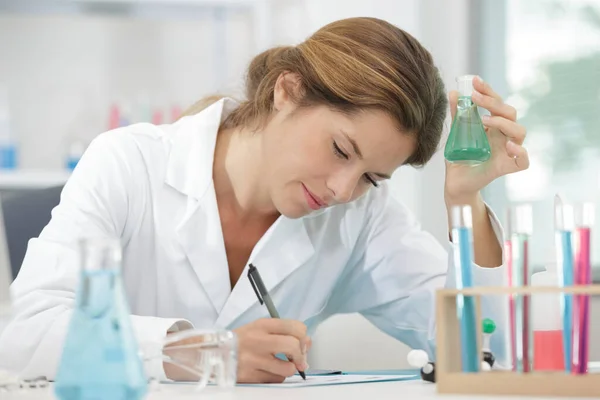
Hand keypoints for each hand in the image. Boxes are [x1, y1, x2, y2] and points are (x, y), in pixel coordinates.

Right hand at [234, 318, 310, 382]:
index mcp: (262, 325)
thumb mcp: (260, 329)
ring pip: (288, 368)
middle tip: (298, 359)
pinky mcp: (251, 377)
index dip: (302, 336)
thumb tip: (308, 343)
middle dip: (300, 355)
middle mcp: (259, 340)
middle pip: (293, 346)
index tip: (300, 342)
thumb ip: (284, 332)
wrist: (215, 354)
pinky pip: (276, 380)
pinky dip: (277, 377)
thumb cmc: (241, 341)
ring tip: (280, 366)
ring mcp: (254, 360)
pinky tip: (268, 371)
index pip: (295, 327)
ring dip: (289, 369)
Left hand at [444, 76, 528, 202]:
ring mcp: (507, 151)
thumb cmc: (459, 157)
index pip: (498, 104)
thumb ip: (457, 115)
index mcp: (493, 126)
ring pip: (520, 132)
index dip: (489, 91)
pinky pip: (523, 161)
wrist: (455, 182)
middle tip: (475, 98)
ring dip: (503, 122)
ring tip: (483, 120)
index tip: (475, 82)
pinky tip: (508, 145)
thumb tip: (454, 92)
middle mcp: (503, 136)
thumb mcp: (457, 133)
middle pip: (510, 114)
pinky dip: (520, 151)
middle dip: (494, 102)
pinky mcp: (506, 167)